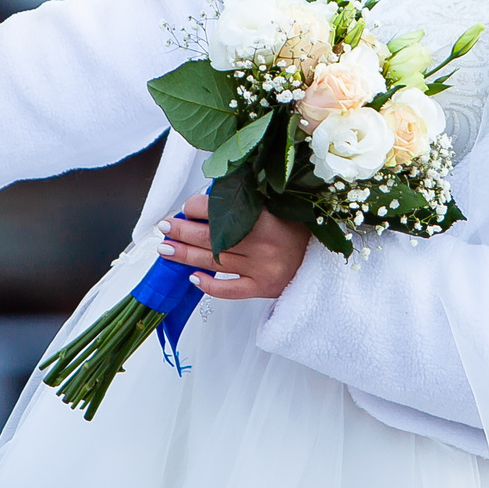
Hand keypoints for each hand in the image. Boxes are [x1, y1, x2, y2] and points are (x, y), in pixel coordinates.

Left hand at [160, 191, 307, 300]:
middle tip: (164, 227)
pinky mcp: (261, 288)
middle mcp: (261, 246)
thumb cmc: (298, 228)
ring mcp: (260, 269)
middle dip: (181, 230)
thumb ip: (249, 200)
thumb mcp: (278, 205)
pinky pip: (229, 290)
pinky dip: (209, 285)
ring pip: (213, 261)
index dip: (197, 207)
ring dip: (185, 254)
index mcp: (265, 218)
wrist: (324, 259)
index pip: (220, 211)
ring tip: (165, 249)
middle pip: (210, 237)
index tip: (186, 206)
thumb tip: (211, 197)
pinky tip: (192, 278)